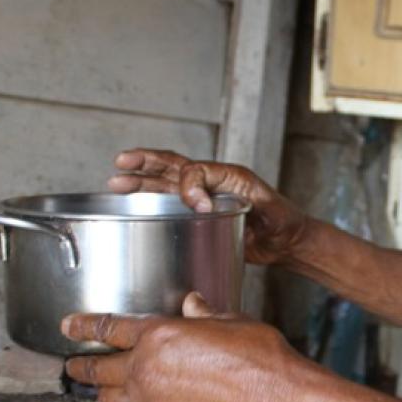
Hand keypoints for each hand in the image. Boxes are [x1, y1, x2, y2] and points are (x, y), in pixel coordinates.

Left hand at [62, 293, 299, 401]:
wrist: (277, 400)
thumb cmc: (260, 358)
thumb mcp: (230, 321)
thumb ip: (204, 314)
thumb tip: (193, 306)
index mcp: (159, 336)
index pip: (108, 329)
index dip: (83, 326)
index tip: (68, 325)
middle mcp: (149, 371)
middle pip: (97, 371)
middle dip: (80, 367)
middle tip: (72, 364)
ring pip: (113, 400)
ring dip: (103, 392)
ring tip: (101, 388)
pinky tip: (152, 401)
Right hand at [108, 149, 307, 264]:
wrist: (287, 240)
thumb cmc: (283, 222)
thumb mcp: (271, 209)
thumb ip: (245, 203)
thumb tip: (205, 207)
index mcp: (229, 175)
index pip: (196, 170)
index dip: (190, 187)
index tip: (200, 208)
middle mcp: (212, 181)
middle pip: (172, 167)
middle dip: (145, 163)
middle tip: (121, 162)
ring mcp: (203, 197)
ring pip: (165, 184)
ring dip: (139, 182)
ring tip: (114, 181)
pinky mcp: (198, 216)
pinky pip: (169, 205)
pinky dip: (149, 203)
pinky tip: (130, 205)